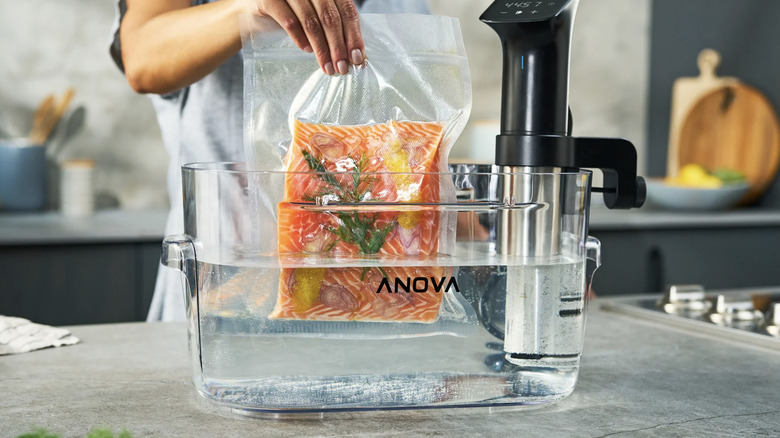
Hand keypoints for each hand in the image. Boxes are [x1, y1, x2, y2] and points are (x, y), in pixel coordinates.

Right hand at [242, 0, 364, 74]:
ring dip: (321, 48)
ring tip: (327, 67)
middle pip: (330, 17)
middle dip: (338, 46)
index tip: (357, 57)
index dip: (353, 35)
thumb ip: (335, 29)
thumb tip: (356, 54)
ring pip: (312, 21)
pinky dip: (299, 38)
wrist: (253, 12)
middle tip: (342, 68)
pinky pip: (289, 21)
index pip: (346, 9)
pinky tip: (306, 51)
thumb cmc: (290, 14)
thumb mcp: (316, 17)